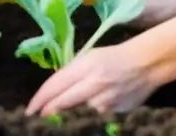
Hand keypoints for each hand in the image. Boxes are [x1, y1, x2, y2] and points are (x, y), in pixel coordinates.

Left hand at [25, 41, 159, 116]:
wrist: (145, 64)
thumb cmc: (112, 57)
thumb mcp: (89, 58)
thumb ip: (71, 73)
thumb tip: (53, 92)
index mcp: (85, 66)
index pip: (55, 85)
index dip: (40, 99)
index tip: (30, 109)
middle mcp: (93, 84)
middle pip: (63, 102)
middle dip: (48, 111)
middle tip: (38, 117)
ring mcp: (105, 100)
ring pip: (78, 112)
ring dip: (70, 114)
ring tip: (67, 112)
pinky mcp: (115, 112)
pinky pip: (96, 116)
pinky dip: (89, 114)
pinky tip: (91, 109)